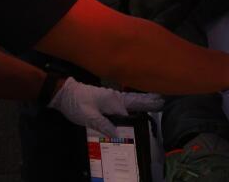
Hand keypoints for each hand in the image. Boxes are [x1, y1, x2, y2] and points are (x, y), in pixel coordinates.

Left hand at [48, 78, 163, 136]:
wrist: (65, 94)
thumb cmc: (76, 104)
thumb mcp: (88, 117)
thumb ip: (104, 124)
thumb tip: (118, 133)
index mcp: (112, 101)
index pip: (129, 113)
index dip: (139, 118)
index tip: (154, 116)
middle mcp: (115, 97)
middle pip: (135, 101)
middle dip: (148, 102)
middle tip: (163, 101)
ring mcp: (112, 97)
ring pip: (131, 99)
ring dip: (144, 99)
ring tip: (156, 99)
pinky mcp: (108, 98)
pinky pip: (125, 100)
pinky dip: (135, 100)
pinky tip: (136, 102)